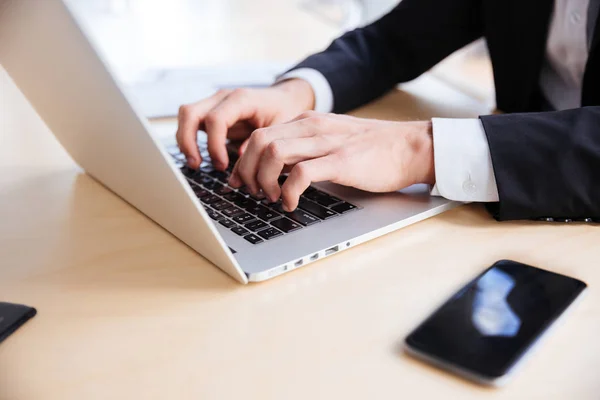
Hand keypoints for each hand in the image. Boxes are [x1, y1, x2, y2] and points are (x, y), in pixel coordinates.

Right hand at [176, 79, 314, 169]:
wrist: (284, 99)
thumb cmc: (283, 113)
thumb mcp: (279, 129)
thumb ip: (259, 146)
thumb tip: (240, 168)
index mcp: (241, 99)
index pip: (215, 119)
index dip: (214, 145)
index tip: (222, 165)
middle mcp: (223, 97)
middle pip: (190, 112)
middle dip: (188, 141)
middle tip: (196, 165)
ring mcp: (214, 103)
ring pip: (186, 115)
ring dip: (185, 140)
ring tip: (195, 163)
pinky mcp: (211, 112)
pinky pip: (191, 122)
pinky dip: (189, 139)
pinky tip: (199, 157)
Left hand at [228, 112, 435, 210]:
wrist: (409, 147)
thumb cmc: (371, 150)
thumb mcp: (330, 141)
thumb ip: (304, 149)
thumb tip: (276, 172)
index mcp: (306, 122)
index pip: (259, 135)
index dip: (242, 161)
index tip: (240, 181)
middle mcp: (311, 127)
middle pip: (258, 142)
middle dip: (246, 170)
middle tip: (250, 192)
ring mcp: (326, 142)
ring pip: (273, 153)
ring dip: (262, 180)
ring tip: (269, 197)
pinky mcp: (341, 160)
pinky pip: (301, 173)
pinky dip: (287, 191)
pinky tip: (290, 203)